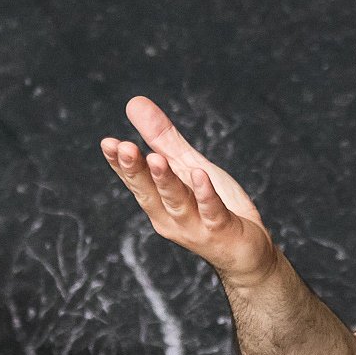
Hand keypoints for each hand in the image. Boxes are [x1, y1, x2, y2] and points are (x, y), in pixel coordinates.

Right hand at [101, 97, 277, 281]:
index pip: (135, 181)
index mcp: (159, 202)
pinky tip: (200, 175)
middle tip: (121, 147)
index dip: (120, 163)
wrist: (247, 252)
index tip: (108, 143)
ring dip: (165, 180)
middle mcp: (170, 217)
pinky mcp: (221, 229)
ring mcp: (195, 226)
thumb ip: (163, 139)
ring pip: (176, 201)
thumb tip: (133, 102)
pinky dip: (205, 194)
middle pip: (149, 191)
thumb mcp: (188, 167)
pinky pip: (212, 210)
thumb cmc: (215, 208)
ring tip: (155, 159)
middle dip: (135, 170)